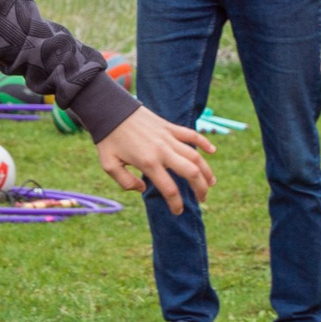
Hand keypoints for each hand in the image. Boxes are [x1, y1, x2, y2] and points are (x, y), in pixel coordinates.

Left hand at [91, 104, 213, 213]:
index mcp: (148, 163)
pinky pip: (191, 134)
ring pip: (195, 155)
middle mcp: (162, 151)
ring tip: (211, 183)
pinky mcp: (169, 126)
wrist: (110, 110)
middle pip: (191, 173)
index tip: (178, 211)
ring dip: (206, 170)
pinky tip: (212, 151)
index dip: (176, 204)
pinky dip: (204, 142)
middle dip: (200, 189)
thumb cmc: (108, 139)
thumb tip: (143, 189)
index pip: (170, 189)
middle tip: (202, 199)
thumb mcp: (108, 165)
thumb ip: (125, 182)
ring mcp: (168, 137)